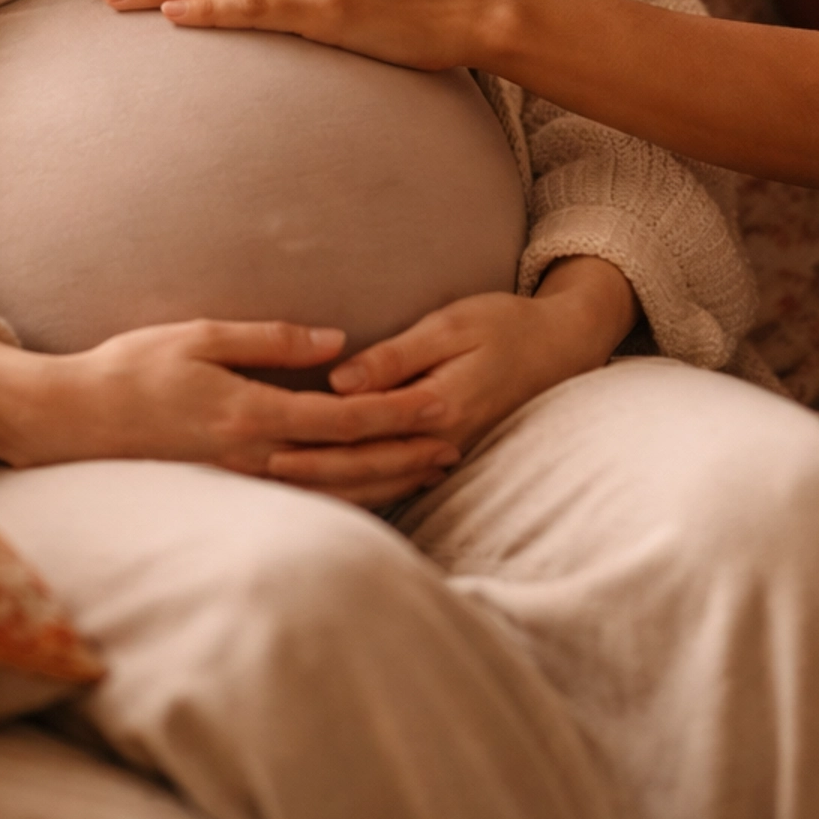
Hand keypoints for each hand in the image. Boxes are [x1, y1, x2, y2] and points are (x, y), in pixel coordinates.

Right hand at [0, 319, 464, 507]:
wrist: (70, 421)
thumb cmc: (133, 368)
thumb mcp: (202, 335)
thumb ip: (272, 340)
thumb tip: (338, 342)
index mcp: (249, 415)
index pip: (341, 422)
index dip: (395, 418)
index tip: (439, 410)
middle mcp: (252, 457)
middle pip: (346, 465)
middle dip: (404, 456)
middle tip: (454, 446)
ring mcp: (240, 480)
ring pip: (328, 490)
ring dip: (382, 481)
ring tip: (429, 469)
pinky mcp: (228, 489)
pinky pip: (300, 497)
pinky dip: (342, 494)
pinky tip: (371, 488)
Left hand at [267, 258, 639, 489]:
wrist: (562, 346)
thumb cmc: (505, 323)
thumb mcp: (451, 324)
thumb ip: (396, 356)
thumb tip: (340, 380)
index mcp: (438, 405)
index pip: (362, 427)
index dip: (313, 434)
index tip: (268, 437)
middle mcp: (441, 440)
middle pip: (364, 467)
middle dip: (310, 474)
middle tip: (256, 474)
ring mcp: (448, 453)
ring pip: (380, 484)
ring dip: (331, 490)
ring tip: (280, 491)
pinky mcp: (449, 455)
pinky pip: (399, 483)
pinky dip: (364, 491)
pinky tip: (333, 494)